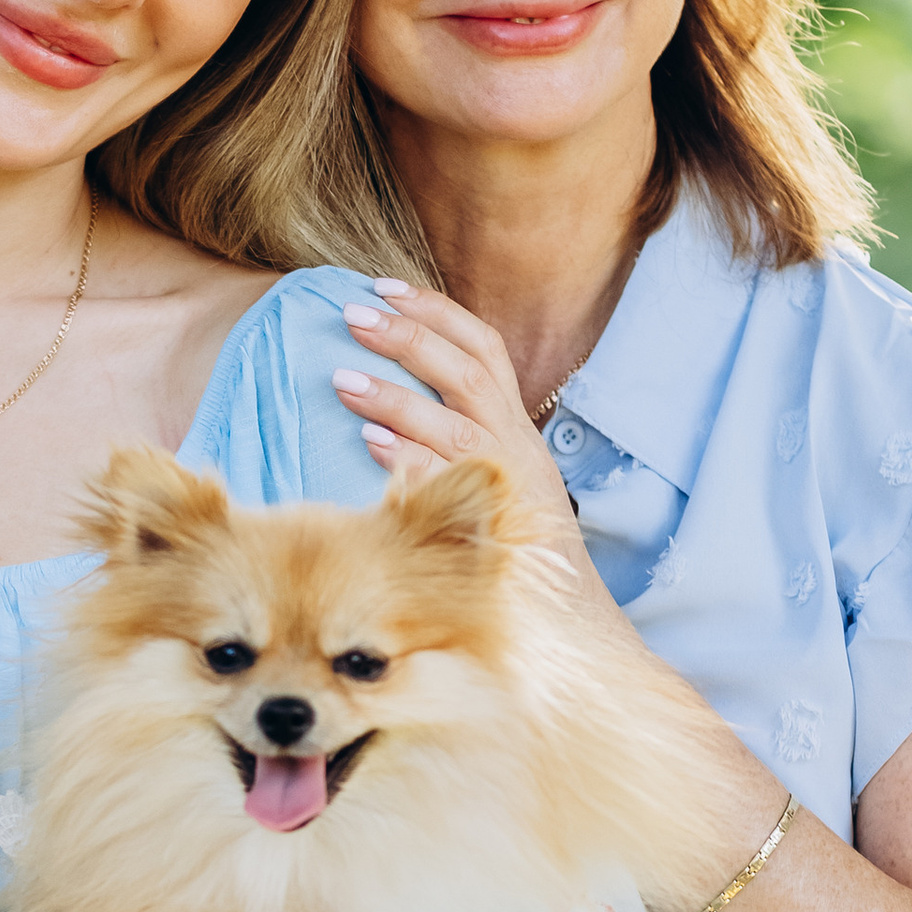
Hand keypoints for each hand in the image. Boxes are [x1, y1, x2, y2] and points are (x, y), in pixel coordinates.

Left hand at [332, 278, 595, 562]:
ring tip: (342, 380)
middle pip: (468, 372)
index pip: (484, 348)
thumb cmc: (516, 555)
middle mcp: (520, 447)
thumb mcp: (495, 485)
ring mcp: (514, 486)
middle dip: (409, 337)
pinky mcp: (503, 526)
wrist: (569, 623)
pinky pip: (453, 484)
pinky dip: (412, 459)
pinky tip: (371, 444)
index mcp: (517, 429)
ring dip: (397, 397)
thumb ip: (453, 447)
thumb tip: (382, 423)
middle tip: (351, 316)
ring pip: (457, 424)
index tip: (382, 288)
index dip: (436, 312)